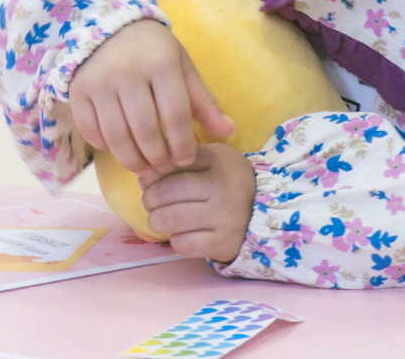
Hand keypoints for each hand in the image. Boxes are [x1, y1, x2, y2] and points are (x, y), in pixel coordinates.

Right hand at [69, 20, 232, 173]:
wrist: (109, 27)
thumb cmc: (153, 50)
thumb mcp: (182, 66)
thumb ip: (203, 101)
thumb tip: (227, 131)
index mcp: (161, 63)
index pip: (176, 116)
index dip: (183, 145)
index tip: (186, 158)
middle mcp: (127, 71)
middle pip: (146, 131)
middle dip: (159, 158)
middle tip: (165, 166)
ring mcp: (99, 82)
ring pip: (117, 137)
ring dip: (133, 160)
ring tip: (145, 166)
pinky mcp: (78, 92)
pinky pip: (91, 132)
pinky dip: (106, 147)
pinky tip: (120, 148)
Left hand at [140, 143, 256, 261]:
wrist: (261, 211)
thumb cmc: (225, 181)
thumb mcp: (209, 160)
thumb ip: (178, 162)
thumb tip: (143, 177)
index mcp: (219, 161)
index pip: (172, 164)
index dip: (152, 175)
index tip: (147, 181)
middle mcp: (225, 189)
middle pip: (168, 192)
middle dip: (149, 199)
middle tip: (150, 202)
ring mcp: (227, 218)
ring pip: (172, 219)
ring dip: (157, 220)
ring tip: (159, 218)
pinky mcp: (225, 244)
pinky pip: (185, 245)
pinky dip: (175, 240)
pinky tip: (181, 234)